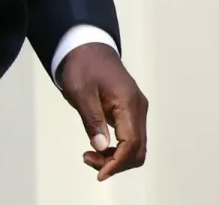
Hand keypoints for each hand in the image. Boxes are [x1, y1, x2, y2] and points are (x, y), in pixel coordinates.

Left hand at [58, 43, 147, 181]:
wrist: (87, 45)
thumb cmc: (82, 65)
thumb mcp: (81, 91)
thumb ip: (92, 119)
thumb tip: (101, 146)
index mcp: (129, 102)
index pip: (131, 143)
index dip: (117, 162)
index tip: (99, 172)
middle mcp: (138, 107)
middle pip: (138, 149)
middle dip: (117, 163)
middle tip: (89, 160)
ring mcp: (136, 109)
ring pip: (136, 146)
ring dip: (116, 157)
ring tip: (90, 154)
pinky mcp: (130, 110)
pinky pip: (130, 137)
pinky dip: (117, 148)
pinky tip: (98, 147)